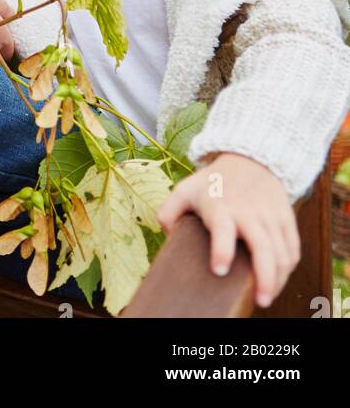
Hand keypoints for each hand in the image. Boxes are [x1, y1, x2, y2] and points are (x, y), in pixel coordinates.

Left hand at [156, 151, 300, 307]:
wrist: (249, 158)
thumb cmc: (214, 181)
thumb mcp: (186, 189)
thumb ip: (169, 211)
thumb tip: (167, 235)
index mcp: (221, 207)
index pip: (222, 228)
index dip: (221, 250)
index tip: (218, 270)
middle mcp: (249, 212)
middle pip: (263, 248)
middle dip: (264, 278)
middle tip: (260, 302)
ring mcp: (270, 215)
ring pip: (282, 253)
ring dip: (278, 279)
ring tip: (266, 298)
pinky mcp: (286, 218)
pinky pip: (292, 248)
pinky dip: (288, 268)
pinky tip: (279, 281)